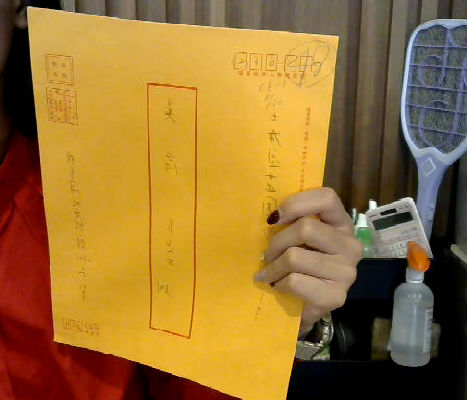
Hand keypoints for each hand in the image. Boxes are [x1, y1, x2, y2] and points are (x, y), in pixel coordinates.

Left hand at [254, 187, 362, 332]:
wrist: (307, 306)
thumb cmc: (301, 266)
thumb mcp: (299, 239)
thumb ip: (292, 222)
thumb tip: (270, 217)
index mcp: (341, 223)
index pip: (327, 198)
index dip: (296, 204)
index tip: (274, 219)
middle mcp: (350, 245)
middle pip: (306, 228)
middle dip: (277, 242)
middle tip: (267, 254)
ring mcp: (346, 272)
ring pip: (295, 256)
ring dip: (274, 267)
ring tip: (268, 273)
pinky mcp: (336, 296)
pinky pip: (295, 281)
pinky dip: (279, 284)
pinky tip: (278, 286)